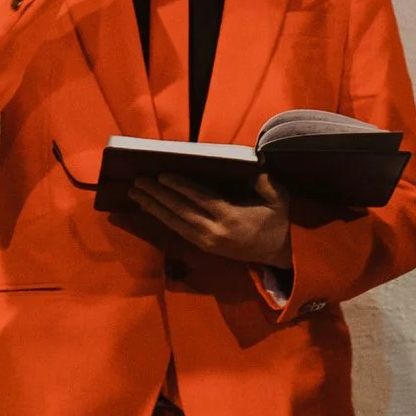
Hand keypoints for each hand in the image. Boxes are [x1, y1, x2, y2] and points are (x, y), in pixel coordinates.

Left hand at [126, 169, 292, 269]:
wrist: (281, 253)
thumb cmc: (279, 220)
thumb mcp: (278, 197)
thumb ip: (264, 181)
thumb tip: (250, 162)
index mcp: (230, 217)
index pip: (200, 198)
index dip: (179, 186)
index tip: (162, 175)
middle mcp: (214, 231)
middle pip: (180, 211)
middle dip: (157, 195)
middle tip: (137, 182)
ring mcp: (207, 242)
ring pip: (174, 223)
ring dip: (153, 207)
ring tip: (135, 194)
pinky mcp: (204, 247)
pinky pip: (178, 231)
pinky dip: (162, 218)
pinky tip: (149, 208)